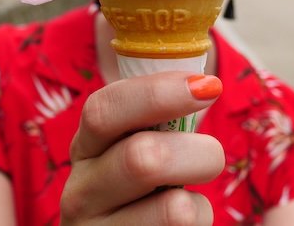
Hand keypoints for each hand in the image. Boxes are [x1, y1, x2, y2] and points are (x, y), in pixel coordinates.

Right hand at [60, 71, 224, 224]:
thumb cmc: (146, 188)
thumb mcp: (139, 147)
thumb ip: (159, 118)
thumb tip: (206, 82)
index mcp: (86, 148)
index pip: (103, 110)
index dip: (156, 92)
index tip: (206, 86)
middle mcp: (81, 192)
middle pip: (142, 159)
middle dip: (196, 151)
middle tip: (213, 154)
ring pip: (173, 210)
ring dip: (199, 200)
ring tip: (190, 201)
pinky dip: (200, 225)